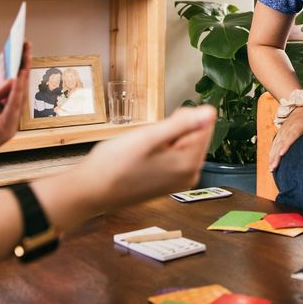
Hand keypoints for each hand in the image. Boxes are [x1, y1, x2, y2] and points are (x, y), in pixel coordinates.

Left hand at [0, 42, 30, 175]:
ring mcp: (7, 125)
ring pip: (19, 98)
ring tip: (24, 58)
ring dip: (23, 78)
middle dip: (23, 66)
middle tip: (26, 46)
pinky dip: (15, 95)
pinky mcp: (3, 133)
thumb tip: (12, 78)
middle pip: (19, 89)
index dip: (17, 66)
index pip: (11, 85)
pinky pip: (12, 110)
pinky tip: (16, 80)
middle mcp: (5, 116)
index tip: (21, 47)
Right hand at [81, 105, 215, 209]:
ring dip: (163, 139)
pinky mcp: (168, 182)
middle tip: (147, 140)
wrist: (91, 191)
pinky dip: (159, 150)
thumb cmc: (114, 165)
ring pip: (181, 143)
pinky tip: (141, 158)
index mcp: (189, 164)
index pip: (204, 124)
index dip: (181, 117)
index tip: (160, 126)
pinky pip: (172, 155)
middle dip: (172, 130)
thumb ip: (182, 124)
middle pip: (194, 134)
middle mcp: (190, 175)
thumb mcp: (148, 137)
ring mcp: (179, 181)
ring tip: (142, 150)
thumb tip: (211, 112)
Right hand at [268, 105, 302, 171]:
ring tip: (271, 168)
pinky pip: (274, 144)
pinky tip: (271, 163)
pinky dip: (271, 153)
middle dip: (276, 155)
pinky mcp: (280, 134)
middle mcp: (288, 129)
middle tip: (274, 167)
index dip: (286, 145)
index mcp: (298, 126)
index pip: (291, 136)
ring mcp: (283, 132)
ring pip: (276, 145)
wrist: (301, 108)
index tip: (282, 154)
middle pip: (281, 143)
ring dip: (272, 156)